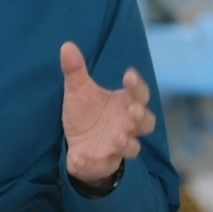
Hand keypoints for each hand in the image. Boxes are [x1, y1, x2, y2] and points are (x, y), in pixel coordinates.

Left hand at [60, 41, 154, 185]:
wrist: (78, 143)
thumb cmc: (87, 113)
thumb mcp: (78, 90)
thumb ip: (75, 70)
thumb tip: (66, 46)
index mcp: (125, 104)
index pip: (139, 94)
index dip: (137, 86)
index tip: (128, 75)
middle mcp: (127, 126)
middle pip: (146, 123)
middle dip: (140, 118)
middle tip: (132, 111)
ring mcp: (118, 147)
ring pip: (132, 148)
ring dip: (125, 142)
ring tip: (117, 135)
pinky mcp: (103, 163)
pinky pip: (101, 165)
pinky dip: (90, 163)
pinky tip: (77, 158)